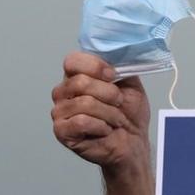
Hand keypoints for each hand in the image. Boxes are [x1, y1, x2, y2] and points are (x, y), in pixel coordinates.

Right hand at [51, 52, 150, 168]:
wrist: (134, 141)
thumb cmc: (129, 113)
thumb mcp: (130, 83)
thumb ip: (119, 66)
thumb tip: (114, 54)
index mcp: (77, 76)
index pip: (73, 61)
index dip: (95, 67)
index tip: (114, 76)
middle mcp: (64, 92)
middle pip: (80, 82)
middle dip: (109, 94)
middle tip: (119, 104)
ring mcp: (60, 112)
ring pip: (84, 103)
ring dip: (109, 113)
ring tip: (115, 120)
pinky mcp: (62, 131)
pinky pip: (81, 122)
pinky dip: (100, 126)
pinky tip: (104, 130)